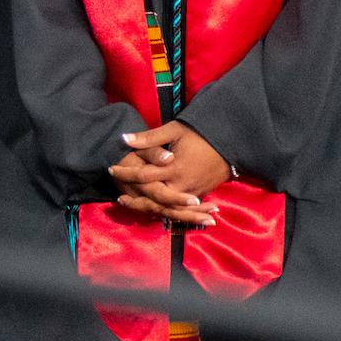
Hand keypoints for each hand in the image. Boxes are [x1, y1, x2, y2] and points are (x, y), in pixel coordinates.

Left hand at [109, 121, 230, 226]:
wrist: (230, 143)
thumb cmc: (200, 134)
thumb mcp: (174, 131)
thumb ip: (150, 137)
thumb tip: (124, 139)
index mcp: (174, 168)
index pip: (143, 175)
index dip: (125, 173)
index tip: (111, 169)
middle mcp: (182, 184)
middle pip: (153, 198)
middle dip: (134, 198)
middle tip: (118, 196)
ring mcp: (192, 192)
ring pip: (166, 207)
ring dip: (146, 208)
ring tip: (129, 204)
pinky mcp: (199, 195)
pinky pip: (179, 208)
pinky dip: (164, 210)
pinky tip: (150, 208)